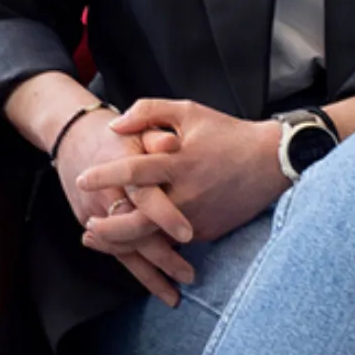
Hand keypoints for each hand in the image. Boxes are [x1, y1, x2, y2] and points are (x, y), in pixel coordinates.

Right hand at [50, 101, 193, 307]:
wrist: (73, 135)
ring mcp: (96, 213)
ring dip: (150, 275)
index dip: (165, 216)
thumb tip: (172, 144)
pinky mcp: (90, 223)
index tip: (188, 234)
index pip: (145, 197)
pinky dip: (136, 271)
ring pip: (124, 250)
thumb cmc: (115, 133)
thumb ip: (155, 137)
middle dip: (162, 258)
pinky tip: (155, 286)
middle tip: (189, 275)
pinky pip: (115, 252)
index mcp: (123, 171)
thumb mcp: (136, 128)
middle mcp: (108, 196)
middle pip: (135, 233)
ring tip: (174, 295)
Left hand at [77, 98, 284, 249]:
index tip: (82, 179)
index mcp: (179, 161)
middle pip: (139, 220)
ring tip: (100, 238)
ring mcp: (197, 215)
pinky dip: (150, 242)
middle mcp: (187, 193)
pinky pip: (172, 240)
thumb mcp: (189, 111)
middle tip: (88, 224)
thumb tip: (115, 126)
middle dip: (109, 228)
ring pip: (153, 239)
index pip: (135, 171)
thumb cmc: (227, 133)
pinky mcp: (207, 230)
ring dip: (123, 243)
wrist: (271, 161)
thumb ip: (149, 111)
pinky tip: (130, 240)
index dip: (105, 176)